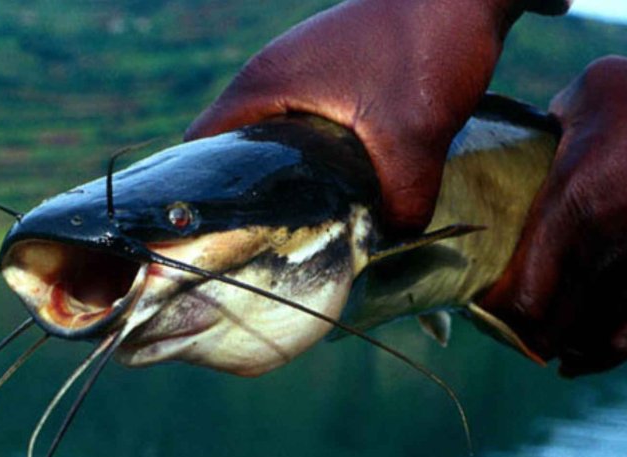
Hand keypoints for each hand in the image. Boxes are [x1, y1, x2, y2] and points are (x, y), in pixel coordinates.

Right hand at [185, 0, 568, 232]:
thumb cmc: (425, 47)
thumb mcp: (415, 135)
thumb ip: (402, 199)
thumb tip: (393, 239)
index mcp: (265, 84)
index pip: (201, 142)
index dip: (206, 187)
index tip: (228, 225)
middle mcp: (272, 74)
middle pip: (235, 142)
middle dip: (253, 189)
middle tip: (279, 231)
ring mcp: (301, 68)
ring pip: (274, 131)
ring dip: (290, 171)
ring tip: (315, 213)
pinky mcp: (331, 69)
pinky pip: (305, 118)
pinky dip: (316, 151)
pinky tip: (348, 177)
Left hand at [480, 56, 626, 376]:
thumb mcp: (586, 96)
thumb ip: (543, 128)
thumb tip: (515, 143)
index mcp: (573, 206)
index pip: (520, 292)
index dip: (494, 311)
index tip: (478, 305)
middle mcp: (608, 248)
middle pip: (550, 324)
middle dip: (521, 334)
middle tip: (502, 327)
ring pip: (591, 337)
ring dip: (560, 346)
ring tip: (537, 346)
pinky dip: (604, 354)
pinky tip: (580, 359)